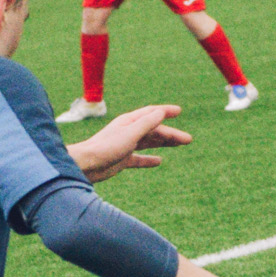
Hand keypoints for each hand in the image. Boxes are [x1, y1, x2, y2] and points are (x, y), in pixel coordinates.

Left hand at [67, 103, 190, 181]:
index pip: (151, 113)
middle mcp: (128, 132)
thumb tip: (161, 112)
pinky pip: (140, 159)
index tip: (179, 111)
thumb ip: (146, 123)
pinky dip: (150, 160)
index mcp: (130, 122)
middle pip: (154, 130)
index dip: (165, 112)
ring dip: (165, 143)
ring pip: (149, 143)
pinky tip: (159, 162)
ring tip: (179, 145)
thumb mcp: (130, 133)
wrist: (86, 165)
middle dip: (172, 134)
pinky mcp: (122, 160)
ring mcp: (125, 146)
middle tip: (189, 140)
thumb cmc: (106, 147)